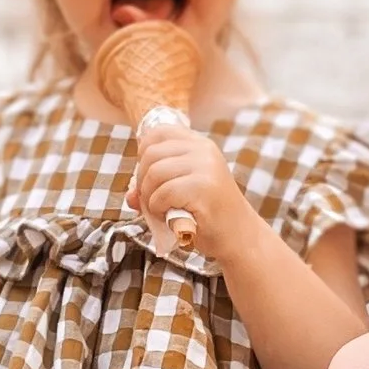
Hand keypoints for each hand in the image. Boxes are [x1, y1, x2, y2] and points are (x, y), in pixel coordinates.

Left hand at [130, 119, 253, 263]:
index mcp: (200, 144)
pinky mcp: (203, 188)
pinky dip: (157, 209)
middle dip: (142, 181)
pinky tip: (168, 216)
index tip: (149, 176)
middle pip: (150, 154)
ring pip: (154, 173)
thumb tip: (130, 196)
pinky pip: (163, 193)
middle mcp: (204, 150)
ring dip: (149, 197)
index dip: (143, 154)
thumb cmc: (207, 215)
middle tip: (151, 201)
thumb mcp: (182, 192)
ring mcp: (205, 168)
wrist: (238, 236)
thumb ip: (156, 185)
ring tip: (160, 211)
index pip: (158, 132)